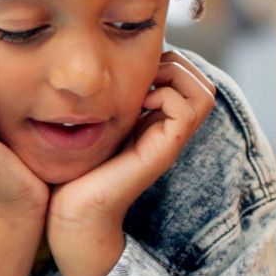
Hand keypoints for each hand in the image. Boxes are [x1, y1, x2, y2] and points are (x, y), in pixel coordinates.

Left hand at [48, 50, 216, 235]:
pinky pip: (185, 109)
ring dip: (174, 78)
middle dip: (175, 64)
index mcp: (157, 122)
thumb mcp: (92, 124)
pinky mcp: (163, 152)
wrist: (71, 214)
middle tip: (140, 75)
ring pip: (204, 92)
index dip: (168, 62)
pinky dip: (164, 96)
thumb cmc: (73, 170)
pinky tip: (137, 105)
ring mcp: (170, 142)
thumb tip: (100, 67)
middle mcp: (170, 131)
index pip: (189, 78)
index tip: (132, 68)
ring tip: (142, 88)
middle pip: (203, 82)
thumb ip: (106, 100)